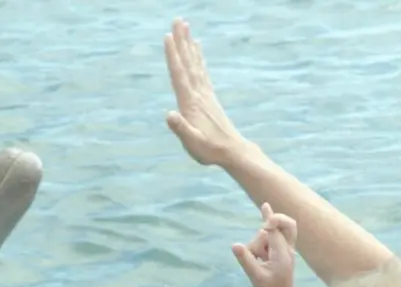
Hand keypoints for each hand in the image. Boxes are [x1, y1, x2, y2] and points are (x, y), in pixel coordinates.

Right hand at [163, 18, 248, 166]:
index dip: (173, 55)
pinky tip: (197, 50)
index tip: (168, 36)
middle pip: (188, 63)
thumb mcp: (192, 144)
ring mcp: (205, 94)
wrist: (232, 152)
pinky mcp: (209, 97)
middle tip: (178, 20)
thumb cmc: (209, 150)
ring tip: (186, 28)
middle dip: (182, 41)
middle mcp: (198, 94)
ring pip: (195, 64)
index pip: (179, 75)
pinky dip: (198, 58)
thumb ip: (181, 129)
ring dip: (189, 45)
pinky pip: (201, 72)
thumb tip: (169, 115)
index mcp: (190, 103)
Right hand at [232, 202, 298, 286]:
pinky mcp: (281, 251)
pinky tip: (260, 257)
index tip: (265, 206)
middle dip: (272, 223)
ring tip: (258, 261)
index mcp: (282, 254)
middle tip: (263, 224)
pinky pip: (270, 239)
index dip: (270, 218)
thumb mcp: (255, 277)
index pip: (275, 231)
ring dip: (259, 243)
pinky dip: (261, 245)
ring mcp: (286, 249)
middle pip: (283, 226)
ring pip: (269, 235)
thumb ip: (245, 260)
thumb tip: (234, 245)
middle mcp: (287, 249)